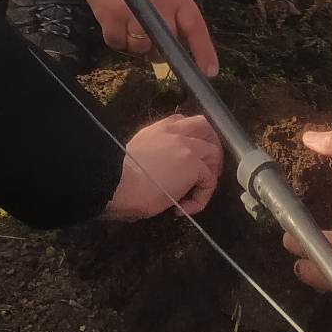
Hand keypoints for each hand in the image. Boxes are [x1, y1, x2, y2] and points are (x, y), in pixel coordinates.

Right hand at [81, 0, 219, 76]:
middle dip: (161, 50)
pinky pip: (117, 43)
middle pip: (164, 45)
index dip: (203, 51)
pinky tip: (118, 24)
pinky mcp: (108, 15)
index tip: (209, 71)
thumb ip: (175, 4)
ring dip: (137, 44)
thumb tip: (177, 36)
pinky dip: (118, 39)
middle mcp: (157, 5)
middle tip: (154, 43)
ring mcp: (131, 12)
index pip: (194, 27)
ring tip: (132, 26)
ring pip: (139, 48)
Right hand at [104, 113, 223, 220]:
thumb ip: (152, 156)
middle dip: (210, 145)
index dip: (191, 138)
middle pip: (204, 128)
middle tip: (205, 169)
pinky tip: (184, 208)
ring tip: (197, 193)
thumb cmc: (119, 177)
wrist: (118, 184)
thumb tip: (158, 174)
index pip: (182, 123)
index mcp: (158, 130)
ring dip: (209, 173)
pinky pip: (209, 181)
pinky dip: (201, 197)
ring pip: (213, 152)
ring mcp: (187, 147)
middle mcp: (174, 132)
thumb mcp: (135, 156)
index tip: (187, 156)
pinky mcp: (194, 166)